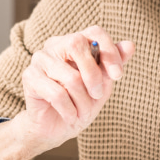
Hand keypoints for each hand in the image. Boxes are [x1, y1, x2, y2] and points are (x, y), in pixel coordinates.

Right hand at [0, 26, 134, 159]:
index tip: (118, 75)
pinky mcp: (29, 77)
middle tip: (98, 95)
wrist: (56, 128)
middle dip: (94, 75)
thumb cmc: (80, 102)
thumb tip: (130, 45)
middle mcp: (55, 45)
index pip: (95, 31)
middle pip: (78, 44)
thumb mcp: (102, 84)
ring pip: (71, 77)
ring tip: (82, 112)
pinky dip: (69, 110)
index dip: (109, 51)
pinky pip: (57, 94)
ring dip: (83, 101)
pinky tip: (70, 116)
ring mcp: (40, 59)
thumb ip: (113, 65)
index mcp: (74, 42)